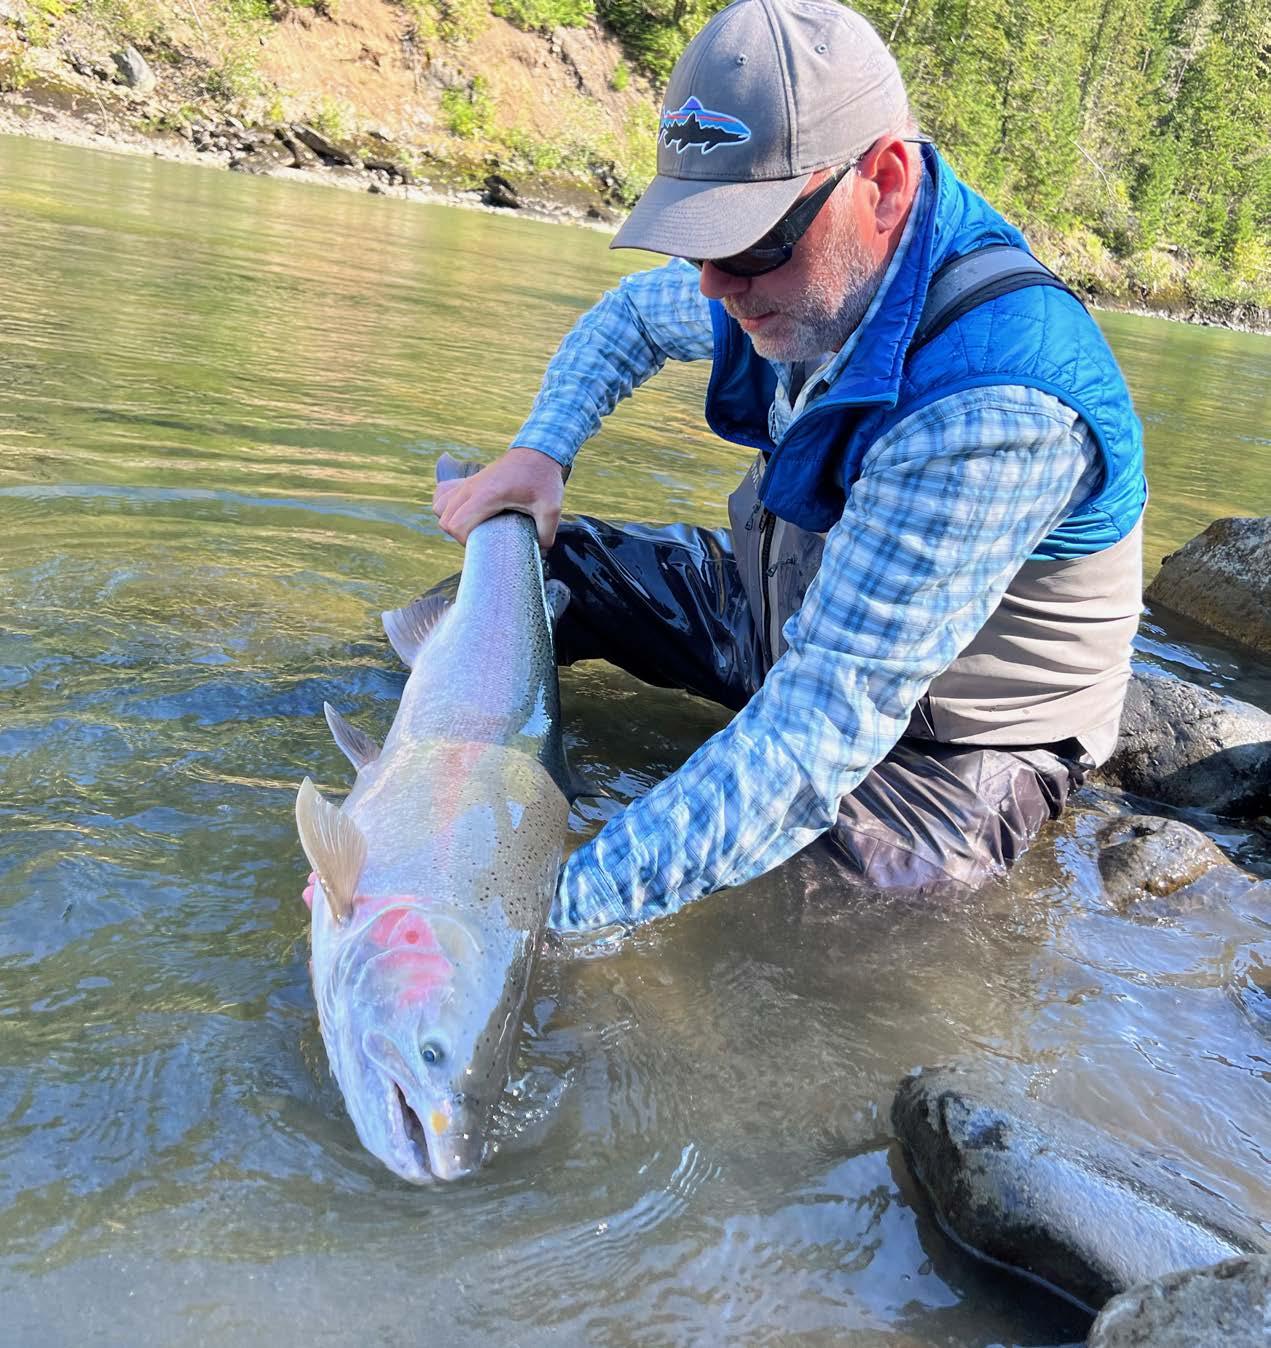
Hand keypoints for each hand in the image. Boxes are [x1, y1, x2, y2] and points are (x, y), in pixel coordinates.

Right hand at [433, 445, 566, 546]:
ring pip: (440, 508)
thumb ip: (546, 534)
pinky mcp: (469, 481)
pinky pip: (444, 496)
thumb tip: (538, 553)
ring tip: (473, 528)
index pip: (457, 525)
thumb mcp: (551, 508)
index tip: (484, 544)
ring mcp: (468, 483)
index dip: (465, 541)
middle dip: (459, 536)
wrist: (538, 450)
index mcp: (487, 495)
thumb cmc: (543, 478)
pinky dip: (448, 508)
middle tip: (482, 539)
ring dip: (451, 522)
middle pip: (445, 520)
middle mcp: (471, 488)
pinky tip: (465, 514)